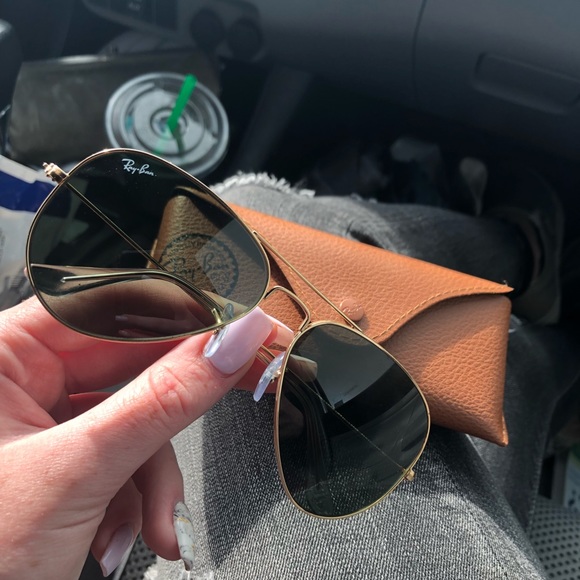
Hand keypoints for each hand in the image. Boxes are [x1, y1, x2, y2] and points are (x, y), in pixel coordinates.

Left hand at [0, 298, 276, 578]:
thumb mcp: (79, 471)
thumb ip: (164, 400)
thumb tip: (232, 343)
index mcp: (1, 355)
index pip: (111, 308)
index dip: (183, 313)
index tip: (241, 324)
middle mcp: (21, 378)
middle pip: (131, 362)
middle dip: (178, 405)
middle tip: (246, 381)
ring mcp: (42, 419)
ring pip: (135, 416)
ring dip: (154, 475)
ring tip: (154, 525)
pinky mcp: (62, 455)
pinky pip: (124, 452)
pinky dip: (137, 495)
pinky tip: (126, 532)